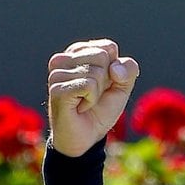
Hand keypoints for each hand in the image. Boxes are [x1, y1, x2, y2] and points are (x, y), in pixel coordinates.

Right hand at [47, 39, 139, 156]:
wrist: (87, 137)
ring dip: (98, 93)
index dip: (115, 70)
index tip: (104, 84)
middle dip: (107, 80)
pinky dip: (91, 100)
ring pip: (96, 71)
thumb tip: (114, 68)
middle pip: (103, 56)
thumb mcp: (122, 88)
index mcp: (77, 52)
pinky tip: (80, 107)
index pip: (109, 47)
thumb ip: (128, 70)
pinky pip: (89, 85)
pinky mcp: (56, 87)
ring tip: (84, 101)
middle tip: (92, 95)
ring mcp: (57, 73)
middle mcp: (63, 59)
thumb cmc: (101, 110)